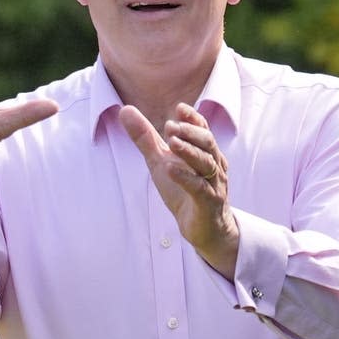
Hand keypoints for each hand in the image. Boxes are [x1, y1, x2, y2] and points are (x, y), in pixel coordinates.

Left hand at [119, 102, 238, 279]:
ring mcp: (213, 185)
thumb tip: (125, 110)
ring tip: (171, 142)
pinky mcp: (208, 204)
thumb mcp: (160, 162)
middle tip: (170, 125)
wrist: (204, 229)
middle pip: (207, 143)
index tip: (179, 108)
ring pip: (206, 163)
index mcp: (204, 152)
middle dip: (190, 133)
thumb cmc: (184, 191)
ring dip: (188, 151)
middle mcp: (213, 165)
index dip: (193, 119)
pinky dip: (185, 178)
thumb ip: (145, 138)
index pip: (202, 130)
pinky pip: (199, 189)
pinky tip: (170, 170)